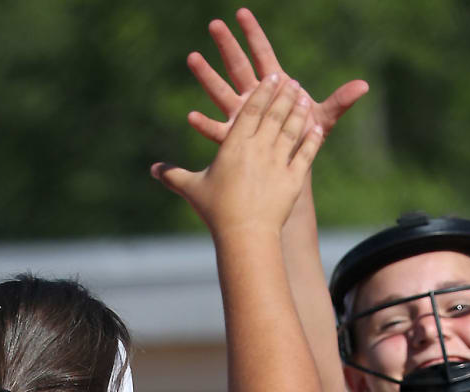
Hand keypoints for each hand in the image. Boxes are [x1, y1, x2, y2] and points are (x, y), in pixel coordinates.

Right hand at [153, 74, 325, 235]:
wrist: (245, 235)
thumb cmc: (216, 211)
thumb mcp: (192, 189)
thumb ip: (173, 175)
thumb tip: (152, 170)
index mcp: (235, 144)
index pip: (251, 110)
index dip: (263, 92)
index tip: (272, 78)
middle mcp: (259, 148)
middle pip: (274, 114)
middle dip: (284, 95)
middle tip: (292, 81)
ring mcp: (278, 163)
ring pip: (291, 130)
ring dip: (299, 112)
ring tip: (305, 98)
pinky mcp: (293, 179)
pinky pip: (305, 154)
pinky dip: (312, 140)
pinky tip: (317, 128)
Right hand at [186, 8, 367, 144]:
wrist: (291, 172)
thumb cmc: (304, 140)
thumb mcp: (323, 119)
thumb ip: (340, 101)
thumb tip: (365, 85)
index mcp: (273, 88)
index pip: (262, 54)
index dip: (254, 34)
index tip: (241, 13)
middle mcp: (254, 99)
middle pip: (239, 67)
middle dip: (228, 46)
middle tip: (214, 24)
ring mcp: (242, 118)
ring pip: (221, 93)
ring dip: (208, 76)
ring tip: (193, 57)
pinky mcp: (235, 141)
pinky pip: (219, 131)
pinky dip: (206, 124)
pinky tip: (192, 117)